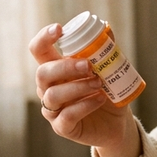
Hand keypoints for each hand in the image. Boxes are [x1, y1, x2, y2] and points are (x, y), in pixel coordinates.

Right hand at [29, 24, 140, 156]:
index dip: (44, 38)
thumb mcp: (108, 70)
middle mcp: (48, 88)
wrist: (117, 123)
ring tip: (99, 83)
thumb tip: (107, 30)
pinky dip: (85, 105)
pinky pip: (67, 116)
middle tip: (89, 66)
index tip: (59, 29)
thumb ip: (105, 52)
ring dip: (78, 87)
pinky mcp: (62, 127)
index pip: (38, 50)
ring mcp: (53, 109)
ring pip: (53, 95)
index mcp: (55, 69)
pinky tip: (100, 99)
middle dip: (65, 67)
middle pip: (42, 73)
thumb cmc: (107, 92)